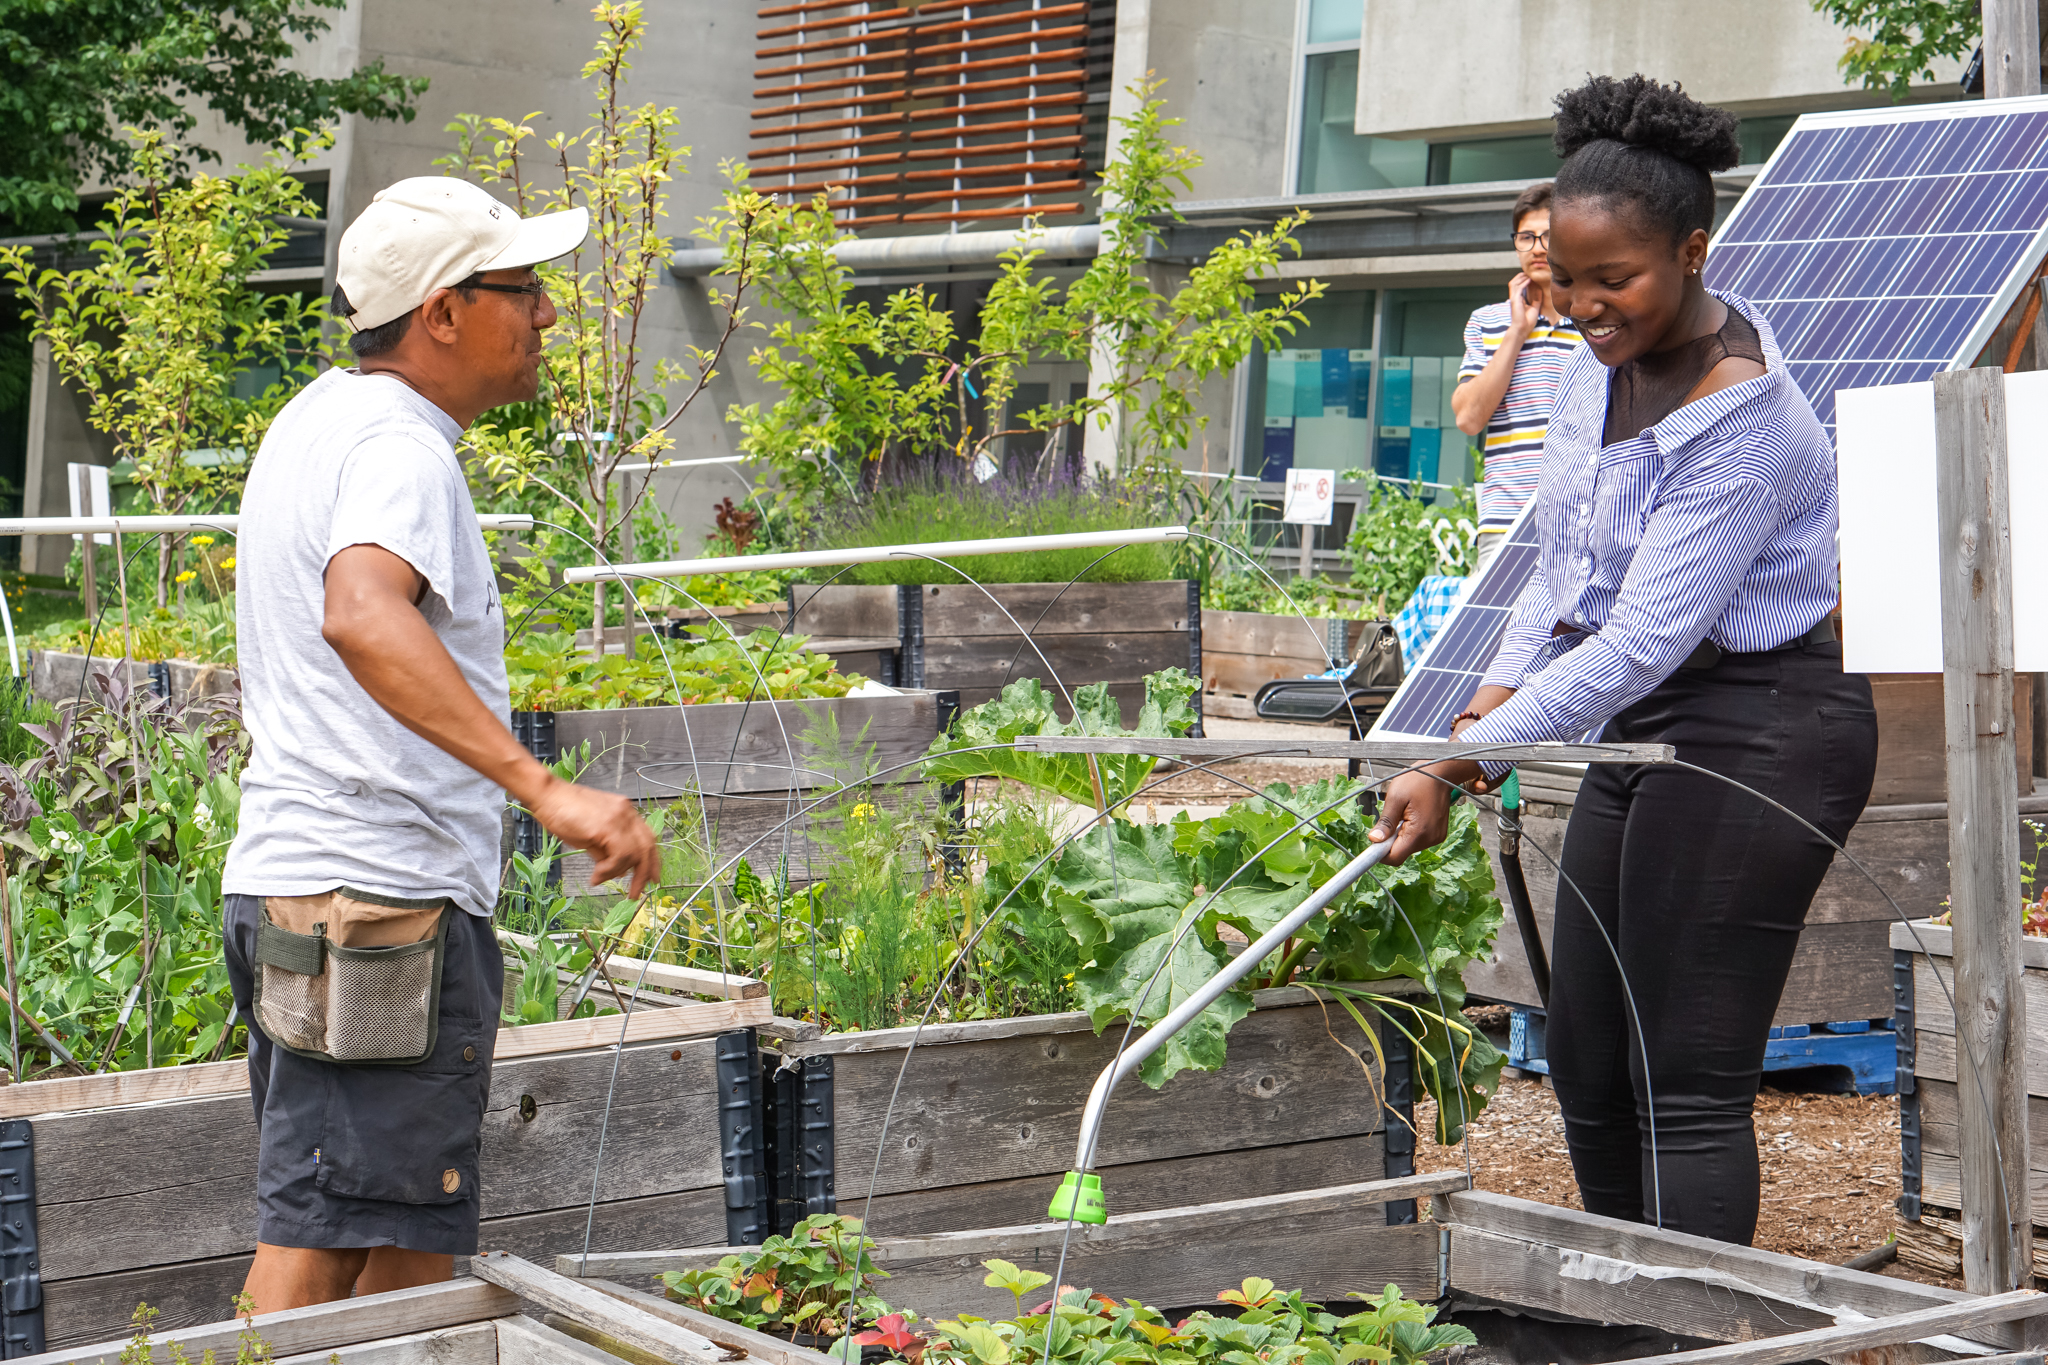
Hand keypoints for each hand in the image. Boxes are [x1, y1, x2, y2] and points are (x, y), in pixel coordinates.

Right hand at [527, 775, 660, 897]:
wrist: (547, 795)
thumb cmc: (562, 812)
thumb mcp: (590, 835)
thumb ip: (606, 850)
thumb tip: (618, 870)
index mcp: (625, 813)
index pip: (648, 838)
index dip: (651, 860)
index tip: (651, 878)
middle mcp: (627, 813)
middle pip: (647, 847)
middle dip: (644, 873)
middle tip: (636, 893)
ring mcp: (619, 818)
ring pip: (634, 853)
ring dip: (618, 872)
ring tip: (599, 878)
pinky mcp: (607, 826)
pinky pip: (620, 855)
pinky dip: (609, 870)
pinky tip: (596, 875)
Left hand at [1369, 769, 1456, 865]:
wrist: (1440, 773)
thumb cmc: (1418, 780)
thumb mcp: (1396, 798)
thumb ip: (1385, 822)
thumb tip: (1374, 840)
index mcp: (1419, 832)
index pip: (1395, 857)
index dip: (1381, 853)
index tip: (1373, 843)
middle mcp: (1430, 839)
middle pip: (1401, 852)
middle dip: (1390, 840)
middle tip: (1391, 818)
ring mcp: (1435, 837)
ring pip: (1408, 846)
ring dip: (1400, 835)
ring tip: (1403, 814)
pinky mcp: (1437, 834)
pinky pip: (1417, 840)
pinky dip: (1409, 832)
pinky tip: (1412, 815)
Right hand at [1506, 272, 1538, 338]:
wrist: (1522, 329)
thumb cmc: (1527, 322)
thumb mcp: (1535, 308)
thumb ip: (1537, 299)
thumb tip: (1540, 290)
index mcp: (1518, 300)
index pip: (1518, 286)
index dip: (1523, 280)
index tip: (1531, 276)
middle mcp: (1514, 298)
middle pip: (1514, 283)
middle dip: (1520, 276)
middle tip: (1529, 273)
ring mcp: (1513, 299)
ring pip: (1513, 283)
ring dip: (1521, 277)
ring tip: (1528, 275)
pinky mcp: (1515, 300)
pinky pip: (1518, 288)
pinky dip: (1523, 283)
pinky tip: (1530, 280)